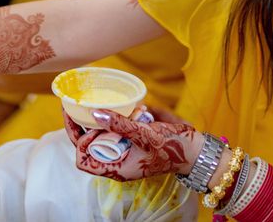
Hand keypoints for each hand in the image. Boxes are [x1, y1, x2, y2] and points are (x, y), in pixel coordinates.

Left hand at [64, 109, 197, 181]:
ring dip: (103, 121)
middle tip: (87, 104)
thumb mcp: (145, 134)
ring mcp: (124, 153)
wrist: (194, 151)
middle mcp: (117, 163)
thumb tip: (95, 114)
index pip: (83, 158)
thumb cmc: (171, 147)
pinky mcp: (132, 144)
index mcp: (116, 169)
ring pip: (101, 137)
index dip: (78, 139)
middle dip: (87, 125)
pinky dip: (118, 120)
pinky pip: (117, 132)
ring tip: (108, 105)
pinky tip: (127, 109)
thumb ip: (120, 124)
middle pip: (89, 145)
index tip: (82, 119)